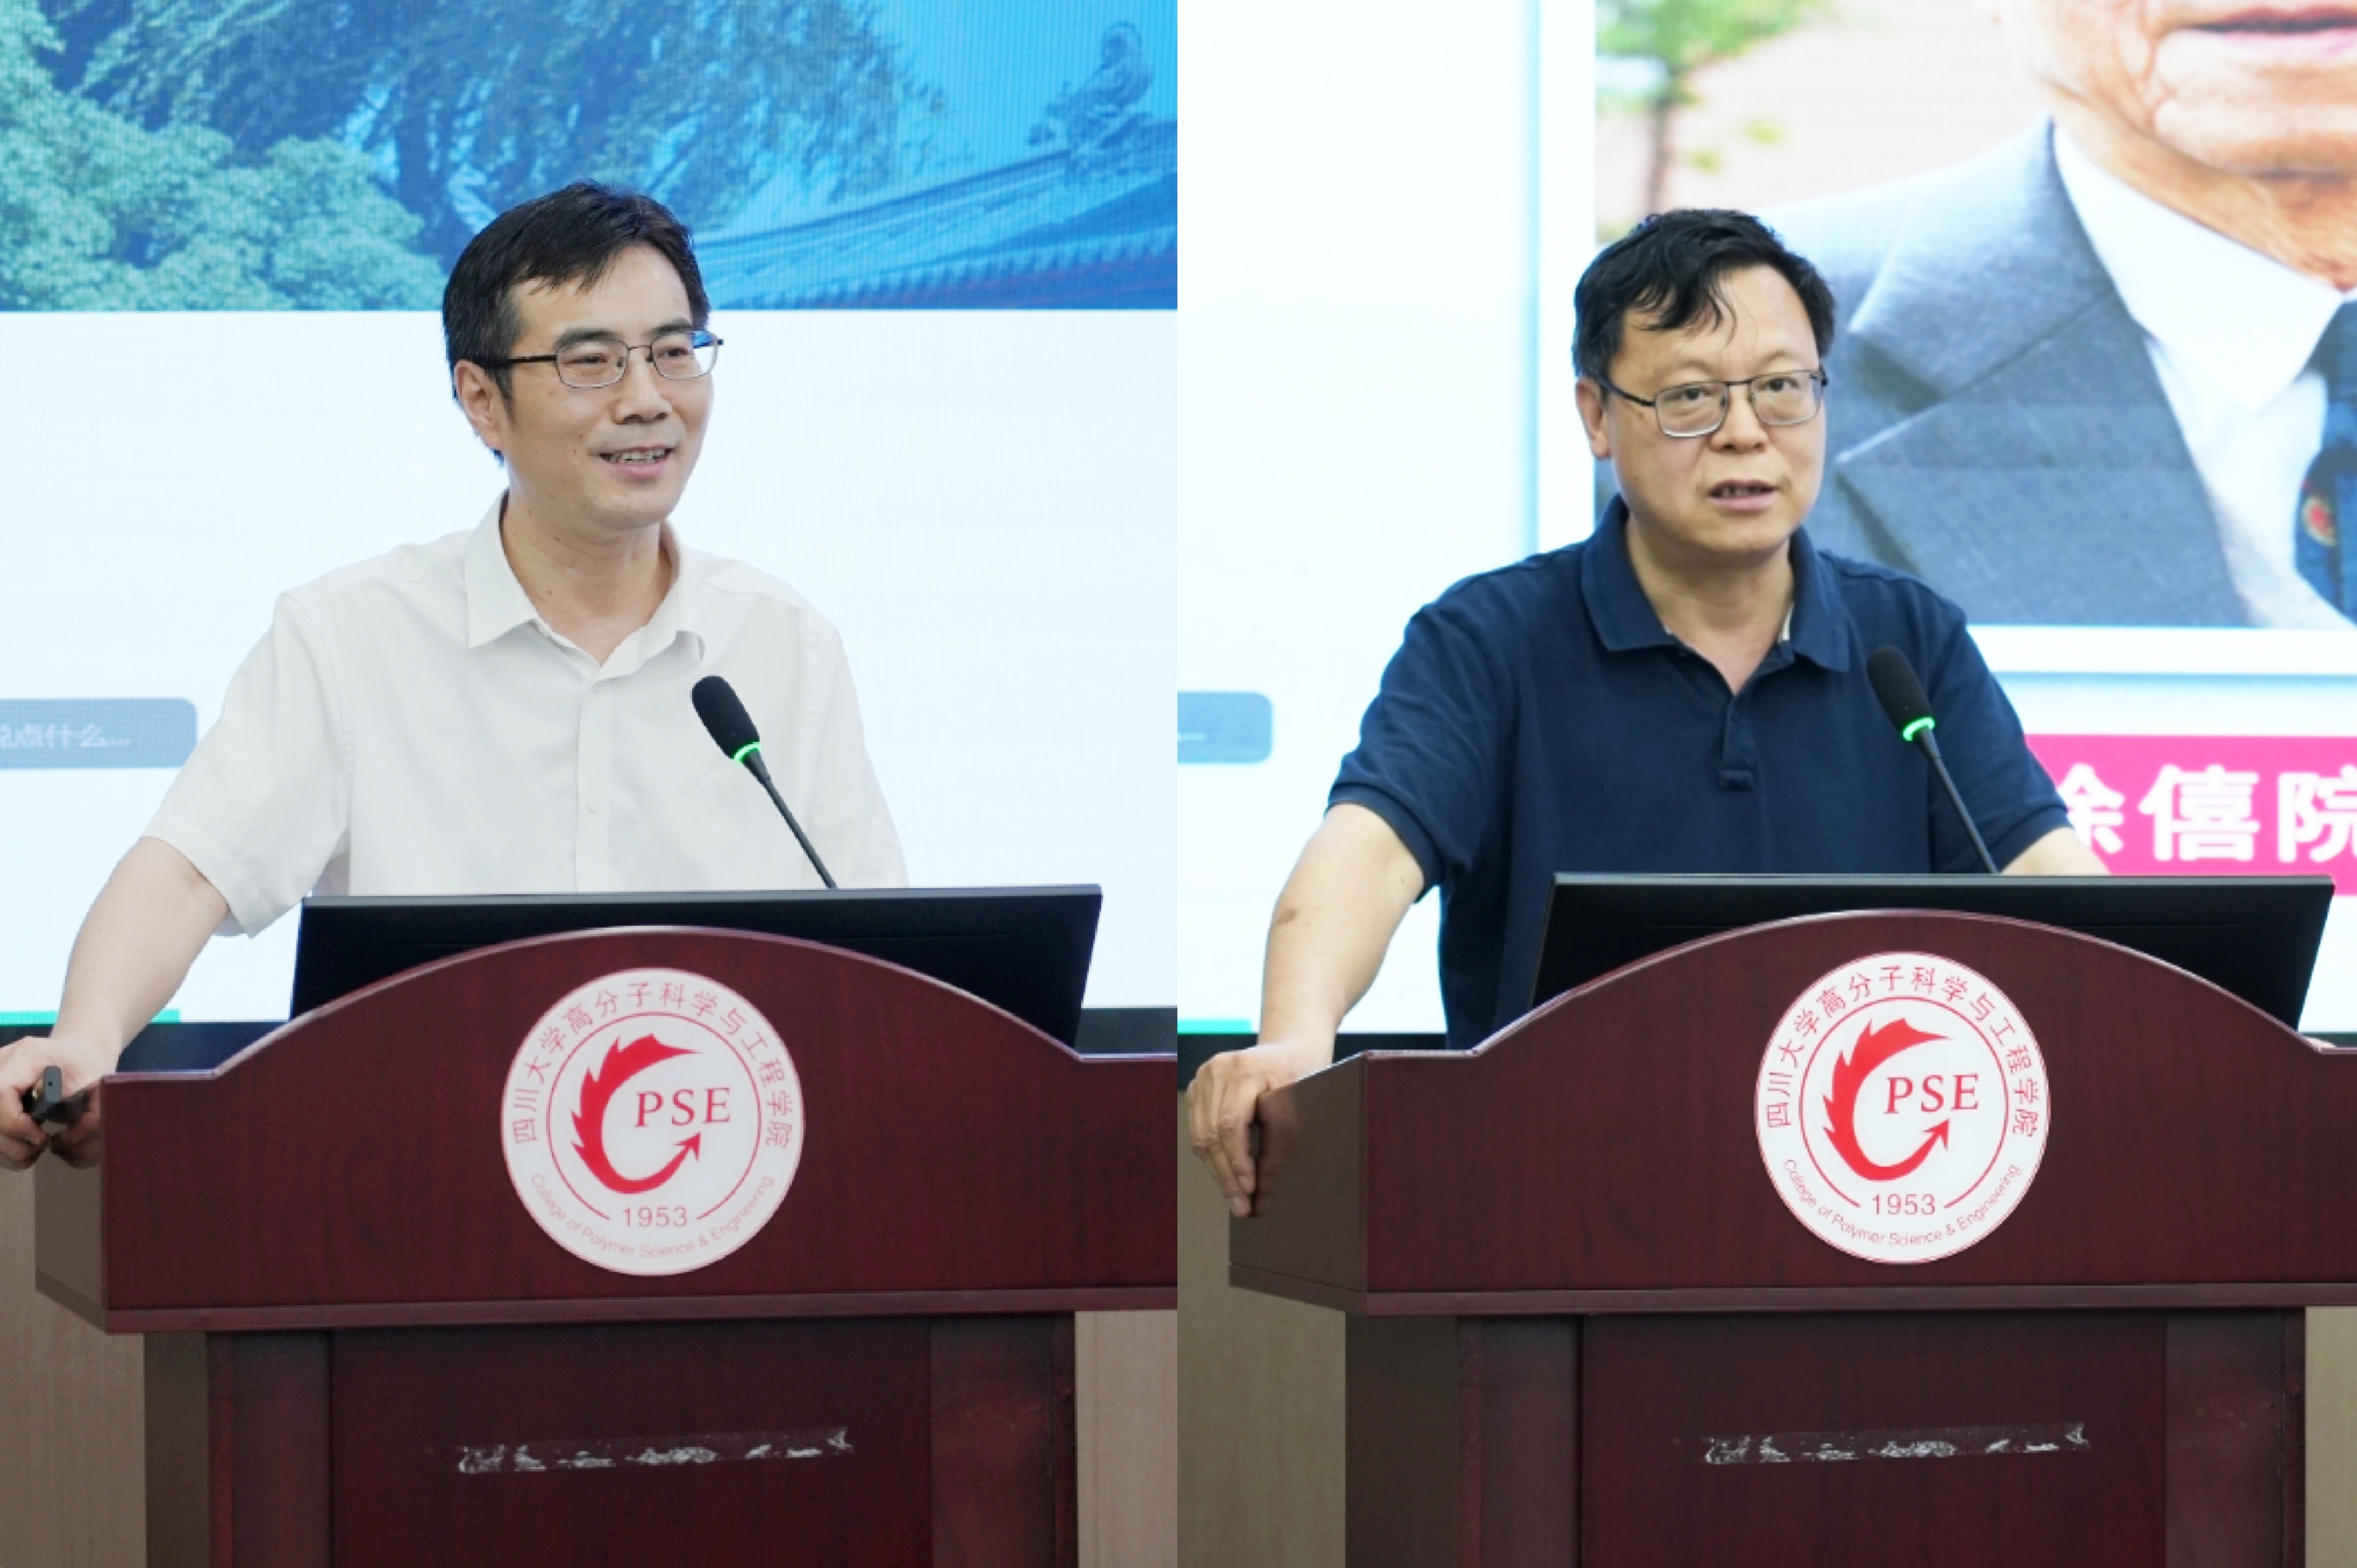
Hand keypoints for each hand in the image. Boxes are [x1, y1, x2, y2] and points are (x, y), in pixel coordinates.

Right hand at [0, 1031, 110, 1170]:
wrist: (79, 1052)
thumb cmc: (89, 1068)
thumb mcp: (101, 1087)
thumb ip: (92, 1117)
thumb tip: (62, 1142)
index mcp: (28, 1057)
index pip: (1, 1093)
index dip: (14, 1123)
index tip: (41, 1137)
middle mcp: (2, 1062)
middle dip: (12, 1142)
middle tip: (40, 1146)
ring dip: (6, 1147)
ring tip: (34, 1148)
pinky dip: (4, 1144)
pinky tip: (24, 1143)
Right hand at [1187, 1038, 1326, 1218]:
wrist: (1291, 1049)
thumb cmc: (1303, 1074)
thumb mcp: (1300, 1103)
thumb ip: (1281, 1140)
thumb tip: (1266, 1185)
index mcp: (1243, 1068)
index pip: (1230, 1125)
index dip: (1238, 1162)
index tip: (1251, 1190)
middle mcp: (1216, 1069)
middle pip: (1211, 1134)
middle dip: (1227, 1176)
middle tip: (1241, 1207)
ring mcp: (1202, 1076)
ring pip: (1201, 1136)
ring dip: (1217, 1171)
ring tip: (1235, 1198)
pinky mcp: (1197, 1087)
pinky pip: (1198, 1130)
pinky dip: (1212, 1156)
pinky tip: (1227, 1175)